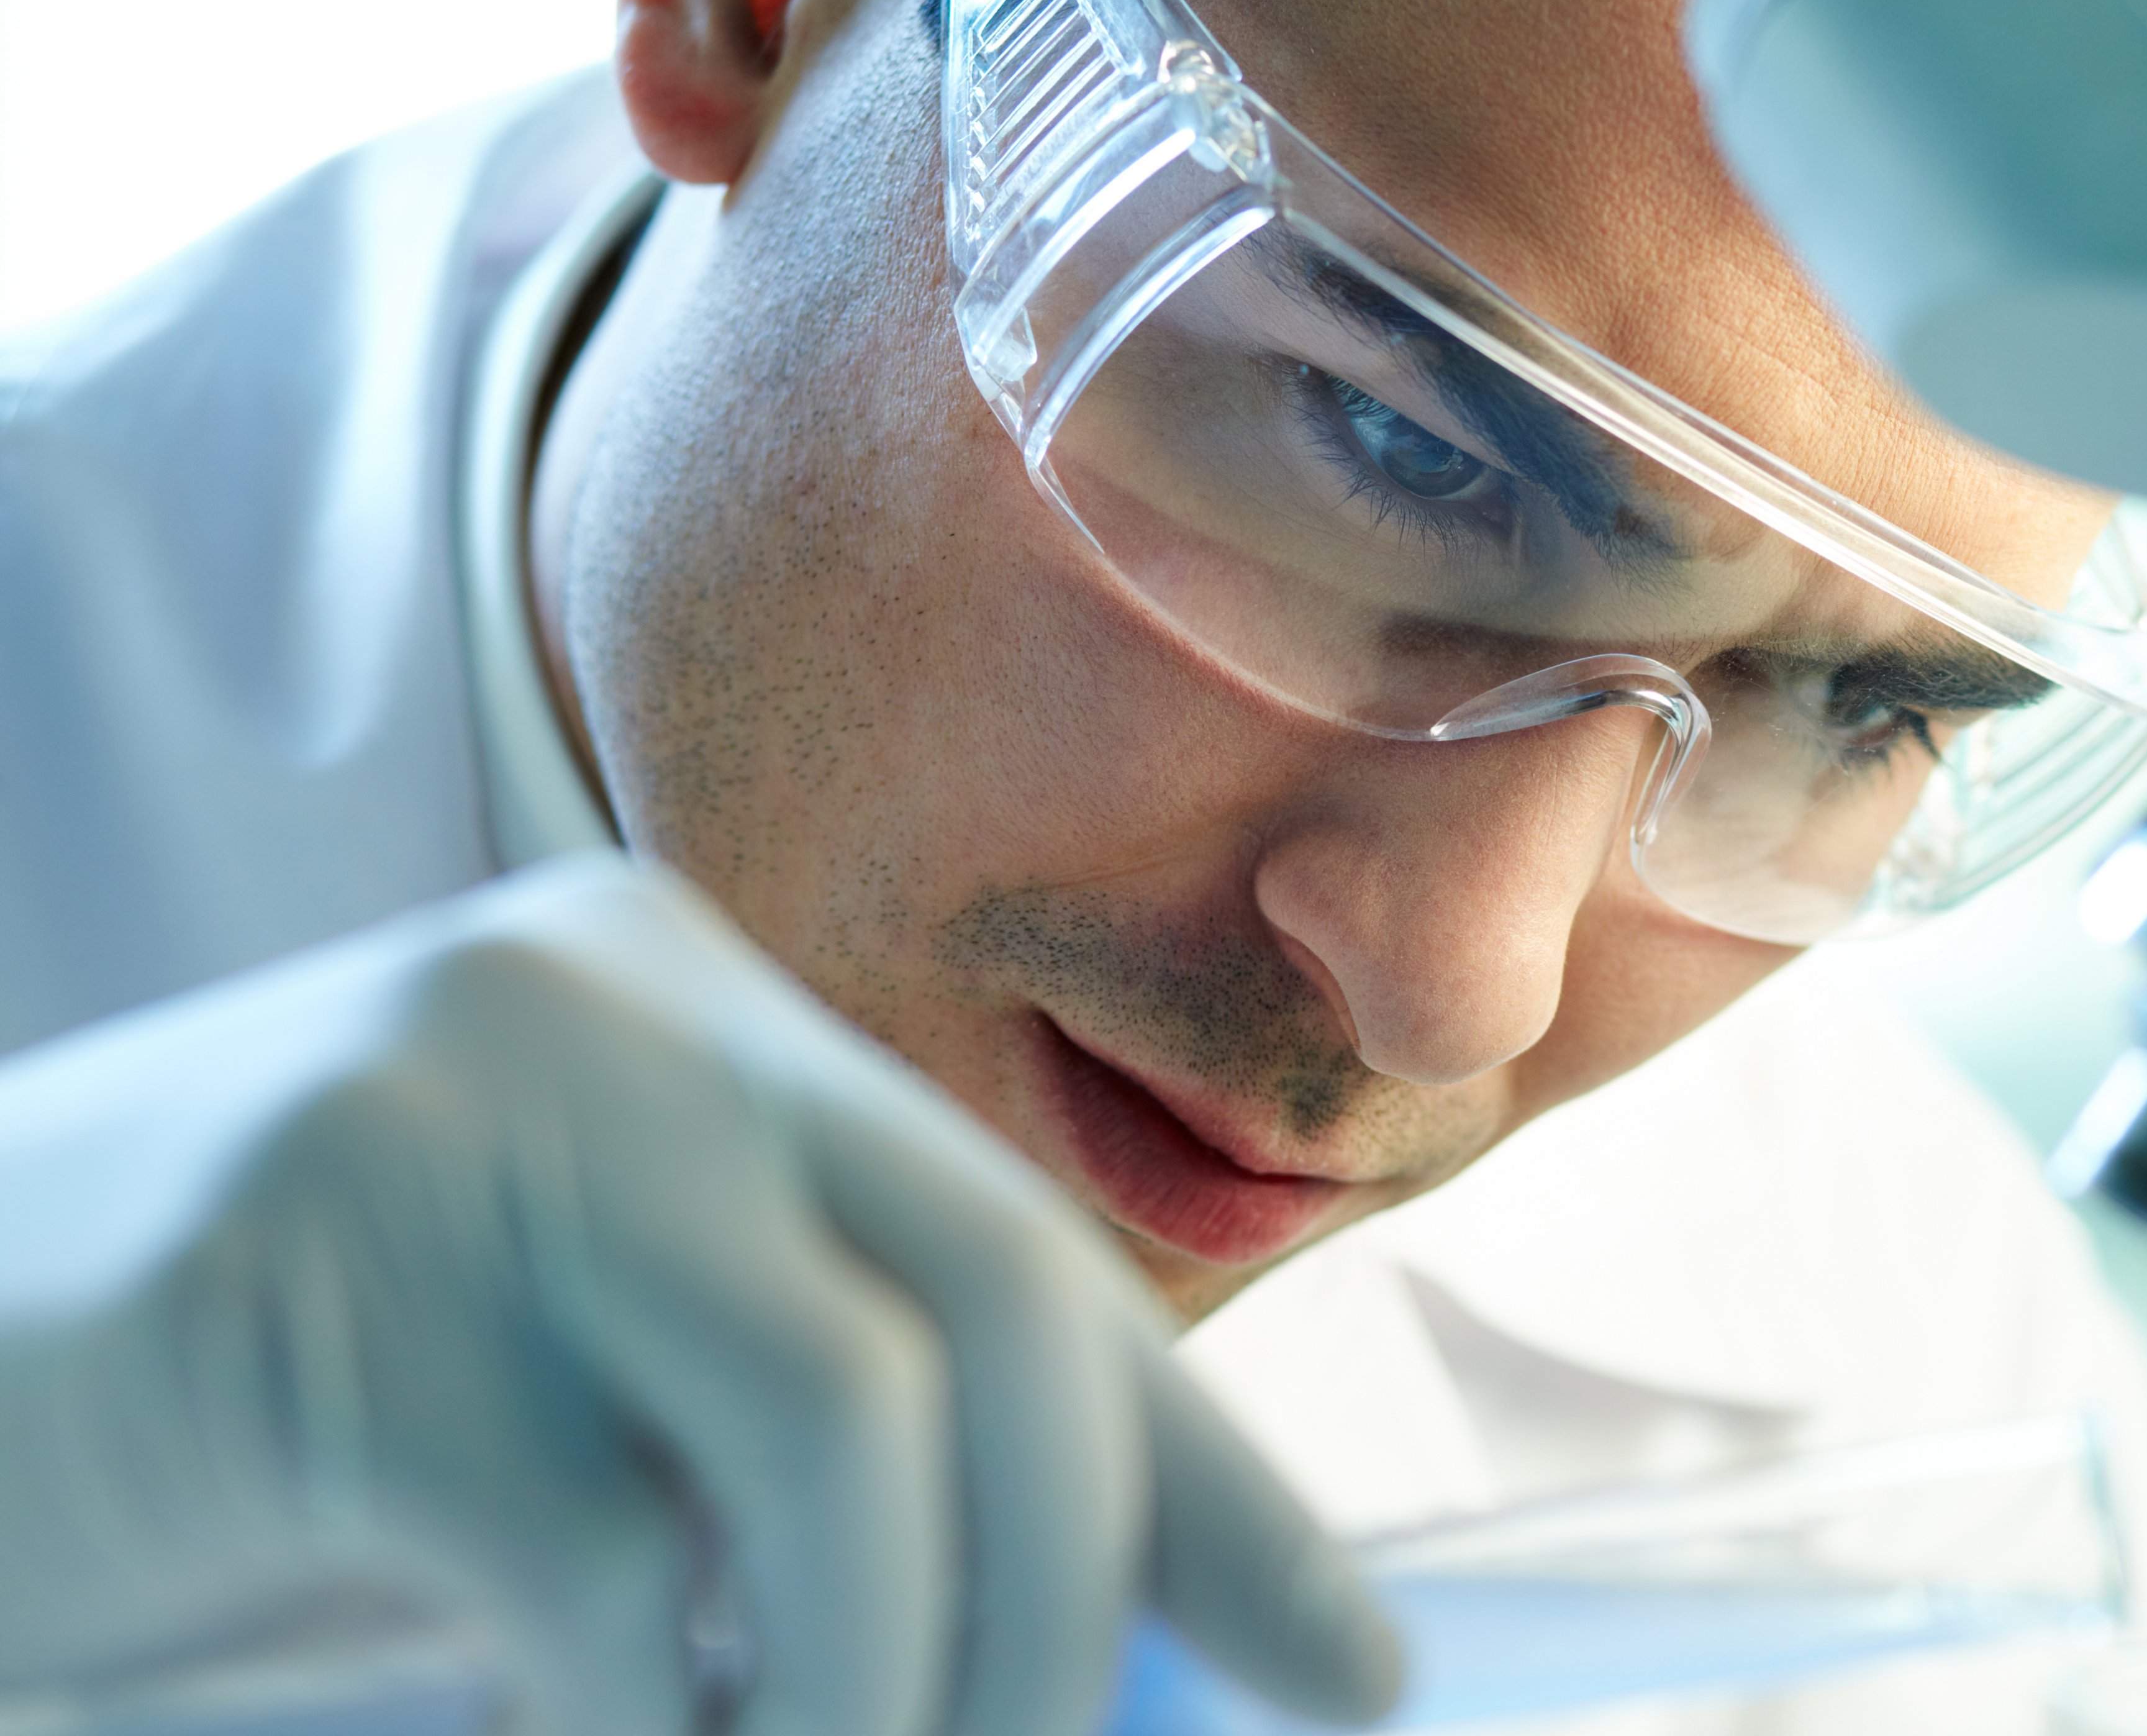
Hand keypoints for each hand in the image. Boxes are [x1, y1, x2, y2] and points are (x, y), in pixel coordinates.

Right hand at [0, 854, 1396, 1734]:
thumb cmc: (265, 1441)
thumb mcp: (588, 1432)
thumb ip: (801, 1490)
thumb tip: (1083, 1653)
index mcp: (706, 1022)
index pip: (1043, 1265)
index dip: (1221, 1495)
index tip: (1352, 1677)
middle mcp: (617, 1011)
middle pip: (1001, 1303)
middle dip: (1074, 1597)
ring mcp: (467, 1113)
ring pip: (843, 1426)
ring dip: (891, 1683)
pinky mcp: (317, 1269)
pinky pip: (602, 1564)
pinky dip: (669, 1729)